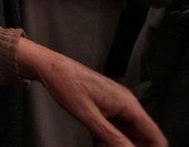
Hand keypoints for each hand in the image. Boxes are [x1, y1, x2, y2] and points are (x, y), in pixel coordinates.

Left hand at [17, 39, 164, 145]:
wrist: (50, 67)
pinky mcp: (106, 104)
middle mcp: (125, 102)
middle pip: (142, 135)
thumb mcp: (89, 116)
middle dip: (129, 146)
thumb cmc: (65, 82)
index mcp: (127, 103)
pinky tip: (96, 139)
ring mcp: (116, 103)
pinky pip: (115, 125)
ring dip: (117, 142)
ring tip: (100, 144)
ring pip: (127, 132)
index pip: (155, 135)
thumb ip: (112, 136)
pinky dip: (108, 135)